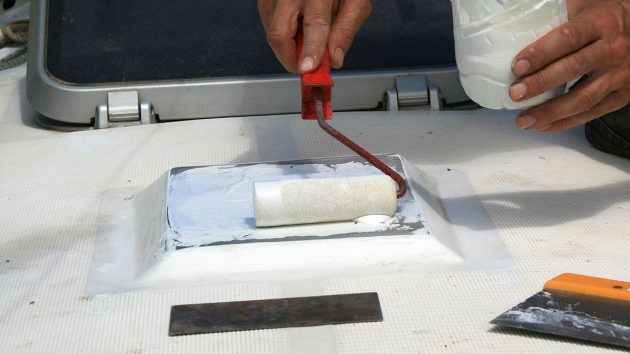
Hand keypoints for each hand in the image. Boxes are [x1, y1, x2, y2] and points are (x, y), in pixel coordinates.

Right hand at [257, 0, 371, 72]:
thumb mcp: (355, 2)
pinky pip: (269, 26)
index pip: (313, 23)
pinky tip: (297, 28)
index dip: (310, 50)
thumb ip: (346, 30)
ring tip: (307, 37)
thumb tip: (334, 59)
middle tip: (308, 66)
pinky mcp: (265, 0)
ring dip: (289, 47)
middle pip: (279, 33)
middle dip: (292, 58)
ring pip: (272, 33)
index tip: (308, 69)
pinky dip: (284, 36)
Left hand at [510, 0, 629, 131]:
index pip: (568, 38)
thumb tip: (519, 18)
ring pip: (583, 98)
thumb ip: (558, 13)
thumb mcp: (586, 5)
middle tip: (515, 93)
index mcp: (601, 23)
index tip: (517, 66)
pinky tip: (544, 125)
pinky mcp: (623, 94)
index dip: (541, 53)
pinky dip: (566, 122)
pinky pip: (593, 112)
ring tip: (524, 119)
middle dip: (540, 83)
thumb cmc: (607, 17)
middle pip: (573, 68)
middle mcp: (613, 49)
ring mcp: (620, 74)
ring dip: (550, 112)